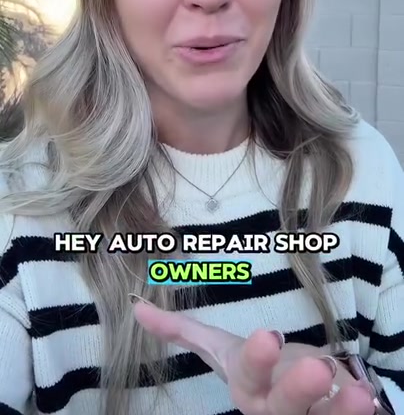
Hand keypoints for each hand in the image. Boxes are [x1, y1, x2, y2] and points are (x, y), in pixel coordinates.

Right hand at [133, 300, 374, 414]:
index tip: (270, 334)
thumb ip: (181, 331)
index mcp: (249, 387)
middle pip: (284, 406)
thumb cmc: (260, 370)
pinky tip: (367, 397)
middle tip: (318, 369)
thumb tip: (136, 306)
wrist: (297, 397)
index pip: (250, 371)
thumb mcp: (220, 348)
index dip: (258, 358)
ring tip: (358, 392)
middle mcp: (276, 409)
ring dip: (342, 411)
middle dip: (298, 390)